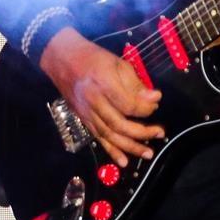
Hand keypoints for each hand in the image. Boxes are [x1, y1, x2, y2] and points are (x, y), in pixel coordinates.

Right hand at [39, 28, 163, 167]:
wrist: (61, 59)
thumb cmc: (92, 57)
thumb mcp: (117, 63)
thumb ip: (135, 83)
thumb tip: (154, 99)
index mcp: (104, 83)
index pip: (129, 105)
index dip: (146, 108)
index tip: (156, 103)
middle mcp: (94, 101)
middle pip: (120, 124)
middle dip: (142, 132)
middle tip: (159, 133)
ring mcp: (87, 112)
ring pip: (109, 135)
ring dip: (130, 146)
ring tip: (147, 153)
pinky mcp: (83, 119)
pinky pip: (98, 138)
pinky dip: (111, 151)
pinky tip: (123, 161)